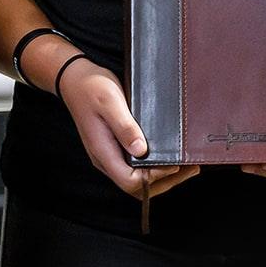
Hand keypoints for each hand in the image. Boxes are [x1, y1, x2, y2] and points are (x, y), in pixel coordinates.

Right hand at [60, 60, 198, 201]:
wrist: (74, 80)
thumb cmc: (91, 88)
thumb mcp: (110, 102)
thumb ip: (125, 127)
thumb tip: (141, 150)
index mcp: (103, 152)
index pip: (130, 181)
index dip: (154, 178)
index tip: (174, 164)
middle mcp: (106, 158)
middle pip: (135, 186)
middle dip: (164, 182)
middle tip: (190, 169)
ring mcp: (110, 154)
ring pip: (136, 178)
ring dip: (161, 176)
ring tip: (185, 165)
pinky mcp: (115, 146)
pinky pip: (135, 165)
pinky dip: (153, 165)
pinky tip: (166, 155)